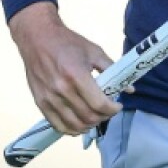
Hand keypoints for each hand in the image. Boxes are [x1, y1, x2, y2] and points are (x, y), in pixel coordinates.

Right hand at [8, 1, 121, 134]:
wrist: (37, 38)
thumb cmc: (68, 43)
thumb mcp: (93, 51)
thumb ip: (111, 70)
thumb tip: (130, 89)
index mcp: (77, 74)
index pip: (99, 103)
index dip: (112, 109)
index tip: (118, 105)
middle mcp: (62, 89)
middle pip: (88, 116)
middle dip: (104, 117)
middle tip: (109, 111)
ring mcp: (49, 98)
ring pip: (74, 124)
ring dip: (90, 125)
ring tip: (97, 117)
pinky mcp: (40, 103)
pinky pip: (58, 125)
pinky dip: (72, 129)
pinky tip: (80, 124)